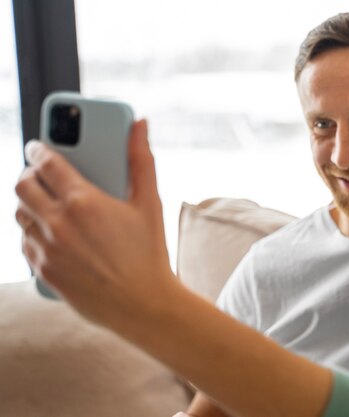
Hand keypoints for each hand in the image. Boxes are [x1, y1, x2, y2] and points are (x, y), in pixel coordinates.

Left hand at [15, 120, 175, 326]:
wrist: (143, 303)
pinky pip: (24, 242)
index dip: (39, 148)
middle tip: (40, 173)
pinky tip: (52, 232)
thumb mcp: (150, 202)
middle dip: (28, 172)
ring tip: (45, 202)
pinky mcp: (43, 270)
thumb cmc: (149, 251)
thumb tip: (140, 124)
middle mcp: (58, 223)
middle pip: (22, 184)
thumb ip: (141, 159)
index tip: (39, 146)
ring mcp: (47, 248)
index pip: (47, 162)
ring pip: (19, 213)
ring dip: (28, 202)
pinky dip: (32, 231)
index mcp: (84, 201)